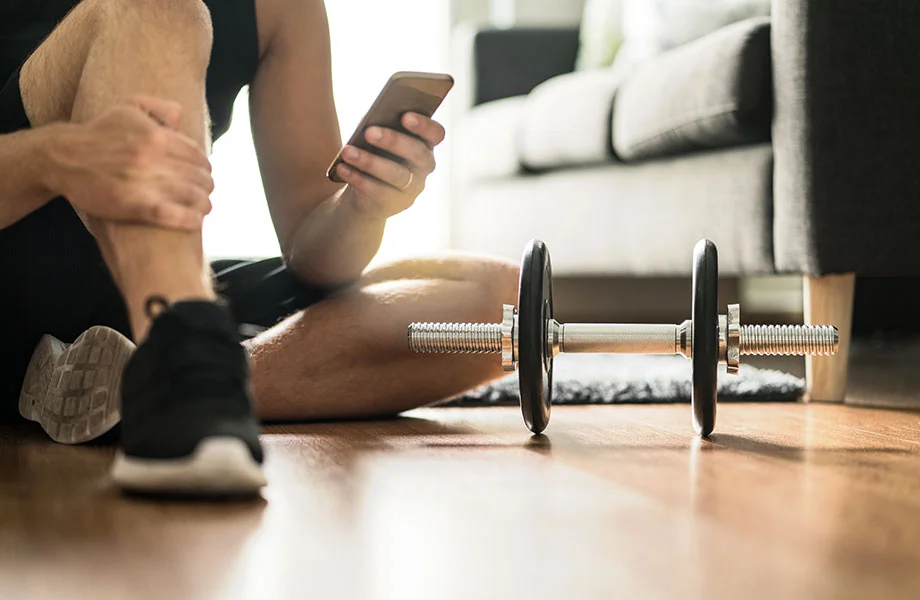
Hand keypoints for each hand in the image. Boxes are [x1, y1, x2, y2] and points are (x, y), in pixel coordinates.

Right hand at [48, 95, 212, 229]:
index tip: (205, 173)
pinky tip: (196, 220)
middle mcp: (152, 158)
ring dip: (203, 203)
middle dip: (206, 185)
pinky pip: (173, 215)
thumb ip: (158, 108)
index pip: (196, 155)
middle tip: (207, 191)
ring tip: (204, 207)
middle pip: (197, 176)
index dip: (205, 166)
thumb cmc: (98, 134)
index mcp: (156, 136)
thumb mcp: (126, 109)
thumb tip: (181, 115)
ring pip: (190, 195)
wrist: (62, 158)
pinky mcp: (134, 205)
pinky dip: (189, 219)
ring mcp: (144, 183)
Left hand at [334, 112, 445, 218]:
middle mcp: (424, 167)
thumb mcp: (382, 140)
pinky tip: (343, 168)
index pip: (436, 133)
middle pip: (416, 153)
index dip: (424, 125)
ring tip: (347, 151)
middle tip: (368, 131)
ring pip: (397, 175)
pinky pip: (378, 192)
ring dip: (370, 162)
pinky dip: (358, 178)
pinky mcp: (395, 204)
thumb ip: (384, 128)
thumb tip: (370, 122)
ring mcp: (412, 188)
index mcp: (426, 144)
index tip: (405, 116)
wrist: (368, 192)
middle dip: (393, 141)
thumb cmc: (376, 154)